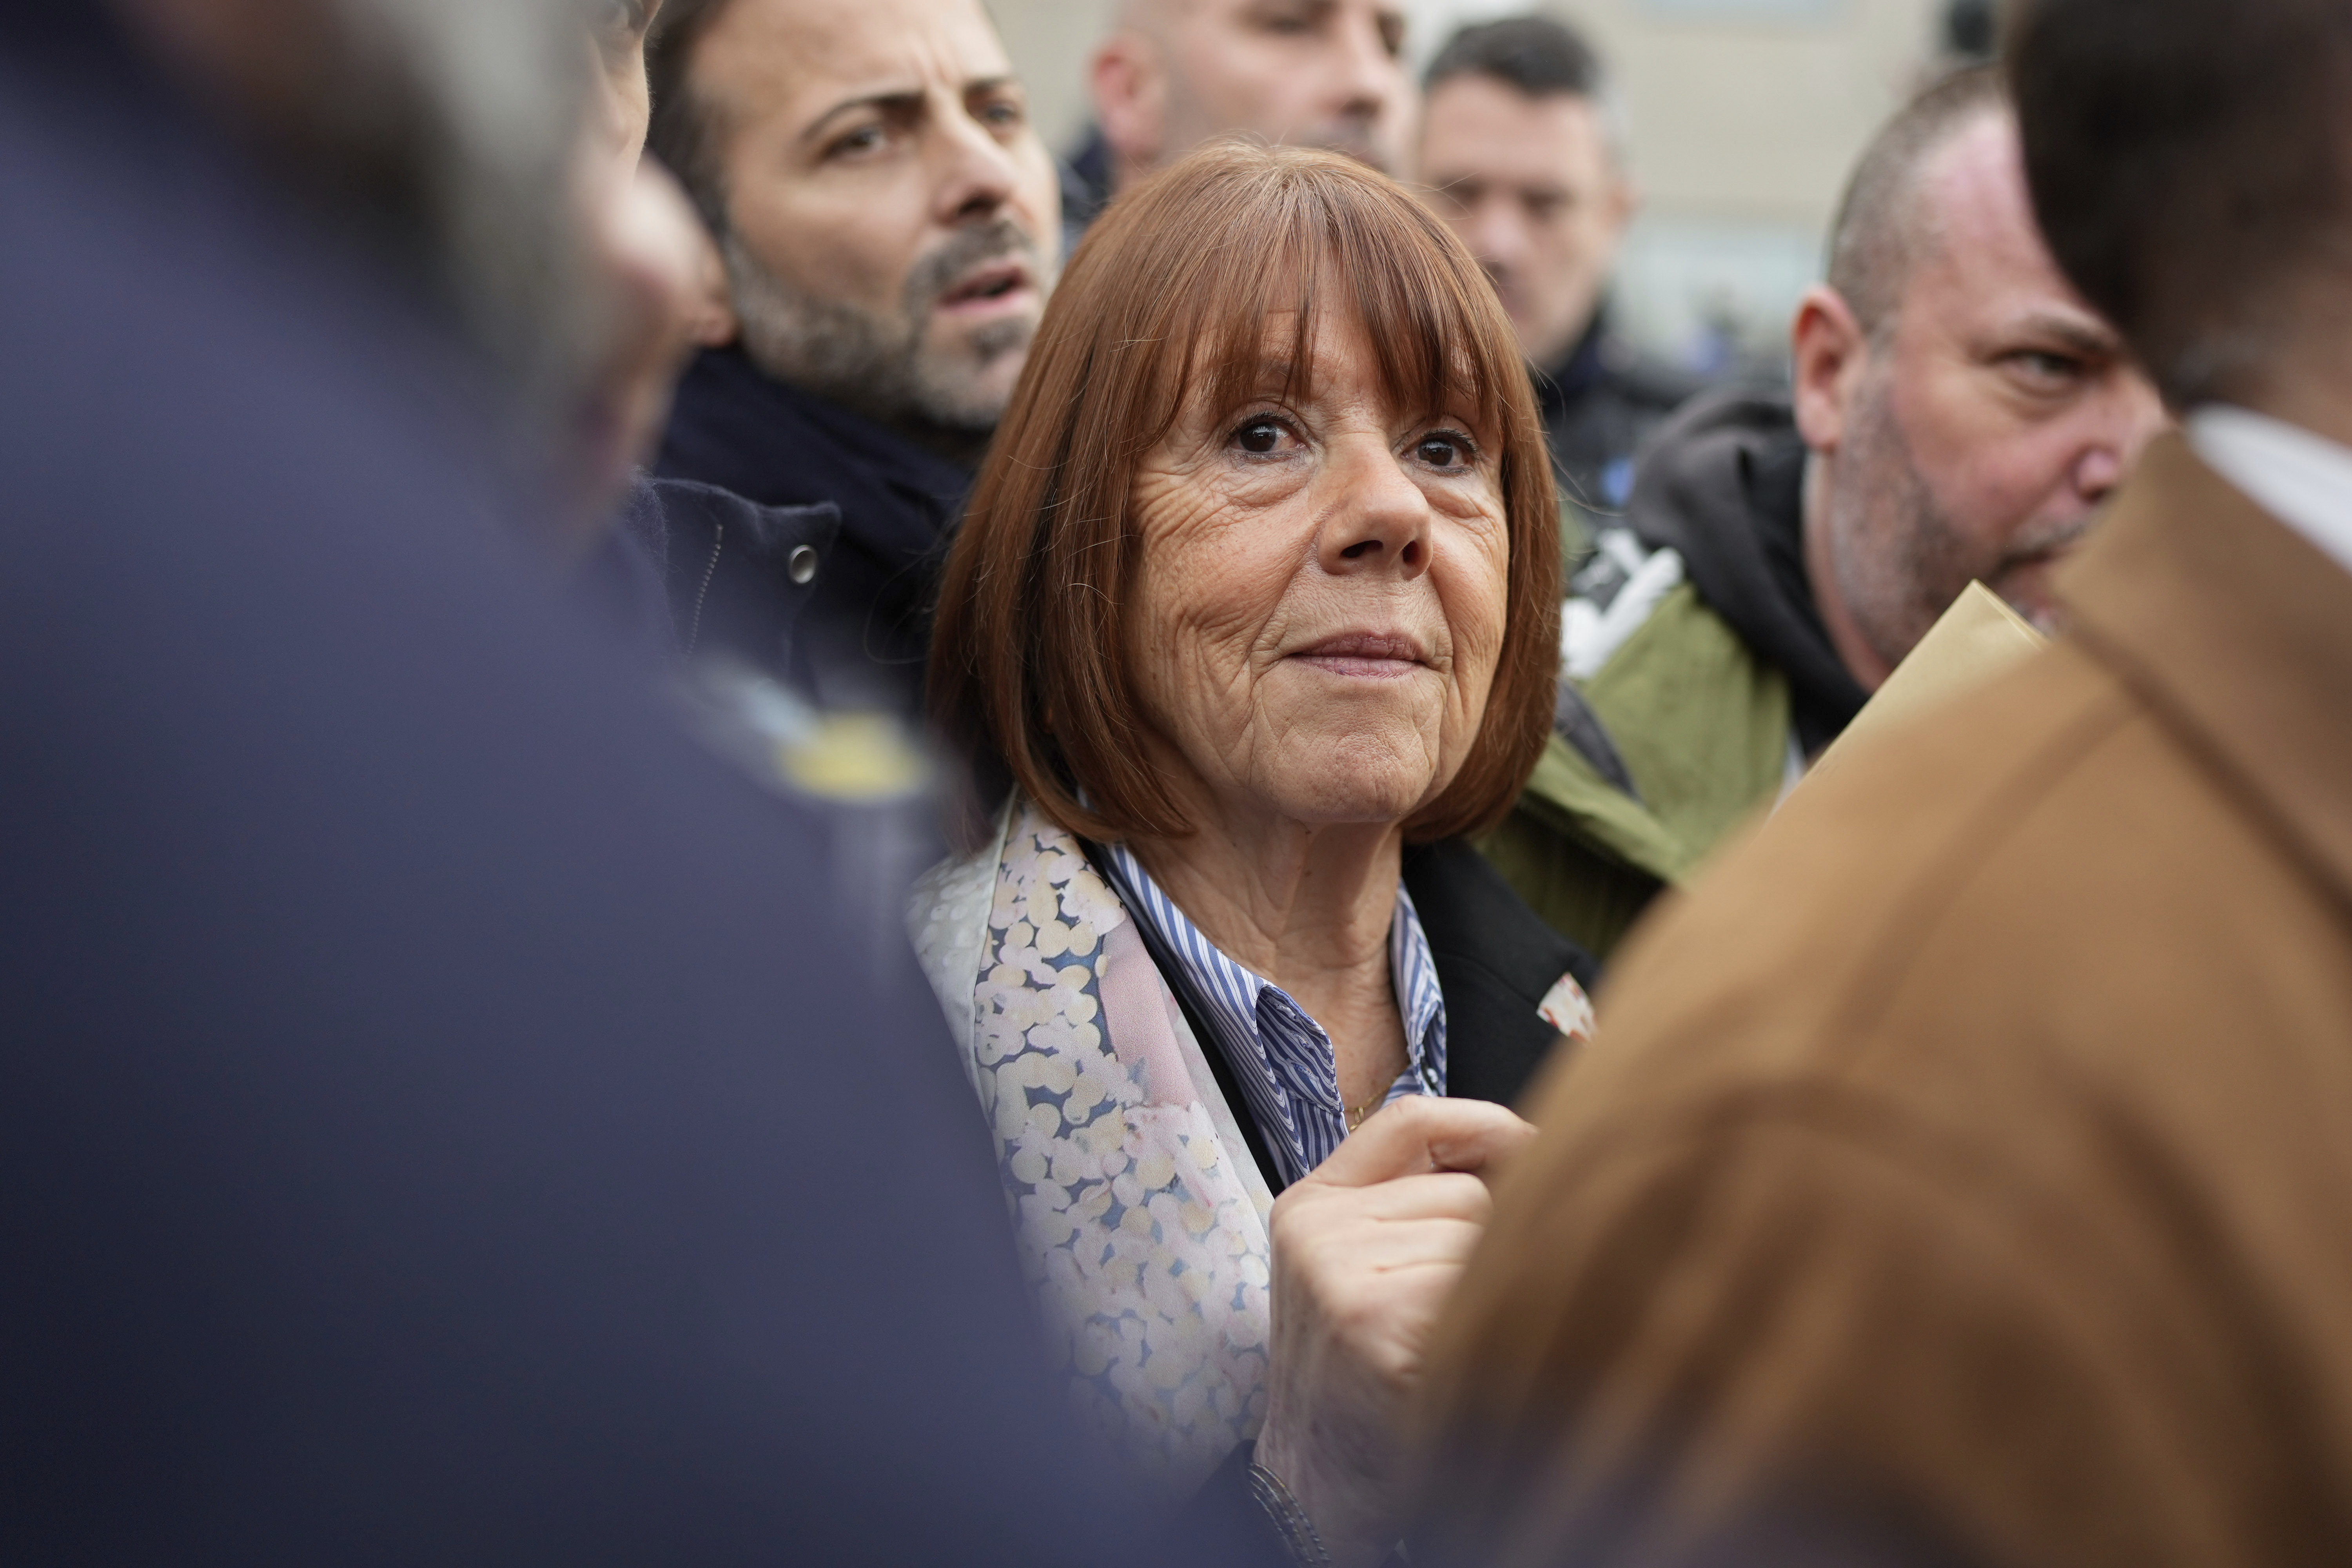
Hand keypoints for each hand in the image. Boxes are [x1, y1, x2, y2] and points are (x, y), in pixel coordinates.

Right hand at [1253, 1096, 1535, 1565]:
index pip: (1412, 1120)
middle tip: (1481, 1312)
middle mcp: (1318, 1229)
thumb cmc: (1361, 1382)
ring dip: (1499, 1293)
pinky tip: (1465, 1369)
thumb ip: (1416, 1206)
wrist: (1315, 1488)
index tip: (1543, 1149)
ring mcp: (1342, 1273)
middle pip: (1468, 1192)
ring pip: (1483, 1239)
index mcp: (1309, 1205)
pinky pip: (1482, 1290)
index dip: (1489, 1127)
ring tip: (1465, 1347)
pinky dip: (1495, 1330)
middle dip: (1497, 1245)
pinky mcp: (1376, 1321)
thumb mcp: (1361, 1271)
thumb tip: (1540, 1149)